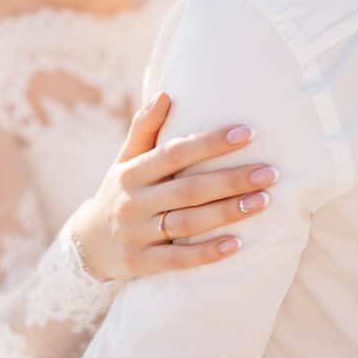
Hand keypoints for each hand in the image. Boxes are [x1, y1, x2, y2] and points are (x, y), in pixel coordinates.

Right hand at [70, 92, 278, 281]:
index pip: (175, 153)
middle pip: (189, 189)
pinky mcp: (140, 263)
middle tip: (270, 173)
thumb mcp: (124, 161)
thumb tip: (165, 94)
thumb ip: (144, 129)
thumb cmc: (119, 193)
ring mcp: (136, 234)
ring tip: (264, 201)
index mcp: (132, 172)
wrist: (86, 245)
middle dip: (231, 180)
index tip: (247, 133)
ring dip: (227, 213)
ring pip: (188, 222)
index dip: (210, 143)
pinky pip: (178, 259)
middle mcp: (134, 201)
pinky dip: (207, 253)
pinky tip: (237, 245)